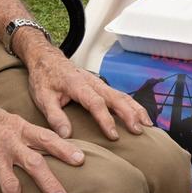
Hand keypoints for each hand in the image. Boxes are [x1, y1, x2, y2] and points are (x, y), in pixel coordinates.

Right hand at [0, 93, 84, 192]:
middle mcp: (9, 141)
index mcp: (20, 128)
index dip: (64, 149)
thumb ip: (25, 131)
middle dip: (49, 184)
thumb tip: (47, 140)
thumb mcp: (8, 117)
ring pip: (9, 185)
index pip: (47, 138)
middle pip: (34, 164)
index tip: (81, 160)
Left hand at [20, 39, 152, 141]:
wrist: (46, 57)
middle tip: (139, 130)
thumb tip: (66, 135)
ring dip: (136, 109)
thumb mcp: (43, 97)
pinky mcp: (101, 86)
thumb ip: (55, 116)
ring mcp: (98, 83)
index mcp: (77, 85)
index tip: (113, 135)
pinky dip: (133, 105)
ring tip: (148, 125)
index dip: (105, 119)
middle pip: (115, 97)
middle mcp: (92, 82)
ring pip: (121, 95)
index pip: (95, 103)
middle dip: (129, 114)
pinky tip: (141, 116)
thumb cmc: (44, 77)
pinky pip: (120, 95)